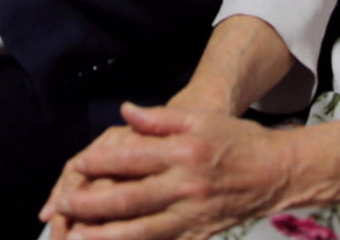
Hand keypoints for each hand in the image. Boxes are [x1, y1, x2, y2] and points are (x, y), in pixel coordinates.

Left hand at [41, 103, 294, 239]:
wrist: (277, 172)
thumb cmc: (236, 141)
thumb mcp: (199, 119)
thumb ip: (159, 118)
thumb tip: (125, 111)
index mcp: (181, 153)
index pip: (130, 158)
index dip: (99, 163)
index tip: (74, 165)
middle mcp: (183, 187)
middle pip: (129, 199)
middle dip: (91, 204)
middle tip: (62, 206)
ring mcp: (191, 214)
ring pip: (141, 231)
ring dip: (106, 236)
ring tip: (76, 237)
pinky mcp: (198, 233)